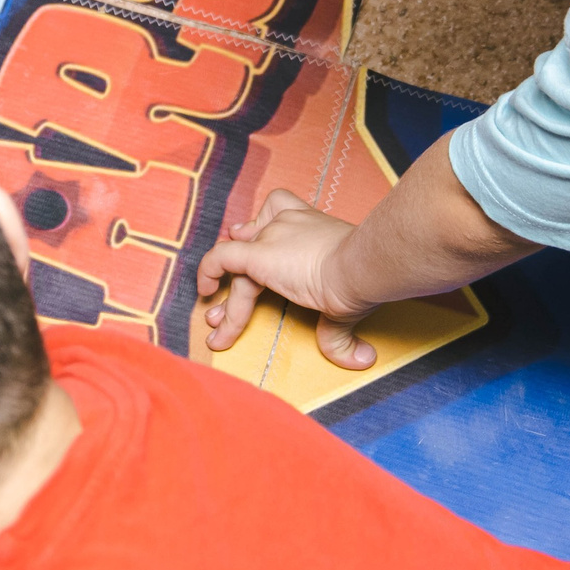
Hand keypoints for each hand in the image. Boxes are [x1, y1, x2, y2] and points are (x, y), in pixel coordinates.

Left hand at [195, 188, 376, 369]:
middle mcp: (287, 224)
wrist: (363, 267)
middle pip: (250, 243)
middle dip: (233, 270)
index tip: (241, 237)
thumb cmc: (365, 277)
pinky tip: (204, 293)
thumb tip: (362, 359)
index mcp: (309, 226)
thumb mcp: (346, 302)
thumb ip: (340, 330)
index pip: (276, 211)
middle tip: (222, 299)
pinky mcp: (259, 255)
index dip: (255, 227)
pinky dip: (207, 273)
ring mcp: (271, 237)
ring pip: (237, 265)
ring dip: (227, 298)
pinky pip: (220, 259)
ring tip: (216, 325)